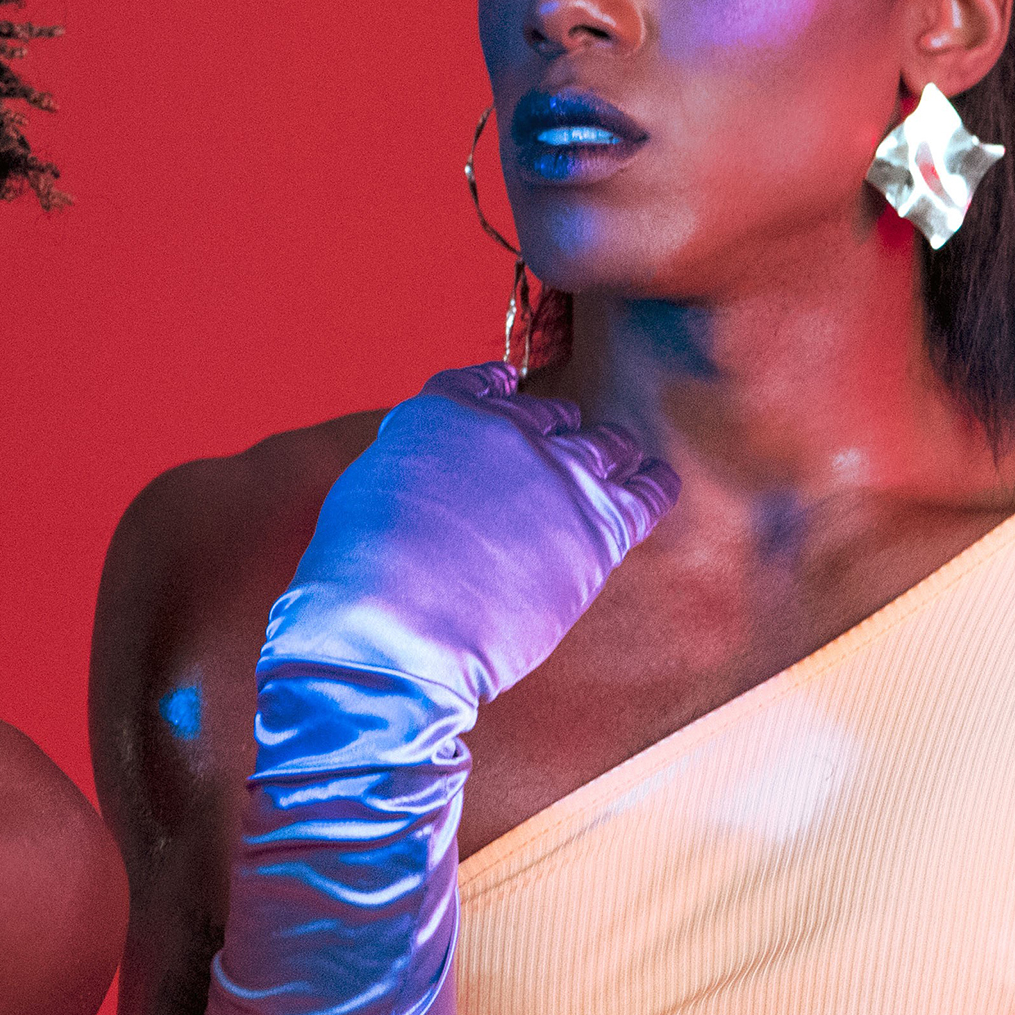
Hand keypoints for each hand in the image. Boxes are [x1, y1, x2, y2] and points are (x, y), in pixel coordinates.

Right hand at [268, 362, 675, 704]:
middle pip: (550, 415)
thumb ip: (417, 467)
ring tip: (613, 466)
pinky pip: (650, 490)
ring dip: (608, 455)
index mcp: (442, 412)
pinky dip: (654, 484)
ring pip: (607, 444)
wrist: (393, 631)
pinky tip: (653, 485)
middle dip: (551, 435)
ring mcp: (560, 471)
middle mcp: (507, 428)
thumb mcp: (368, 491)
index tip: (509, 393)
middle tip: (551, 463)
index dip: (498, 390)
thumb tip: (445, 479)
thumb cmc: (360, 581)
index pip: (482, 383)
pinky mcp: (602, 523)